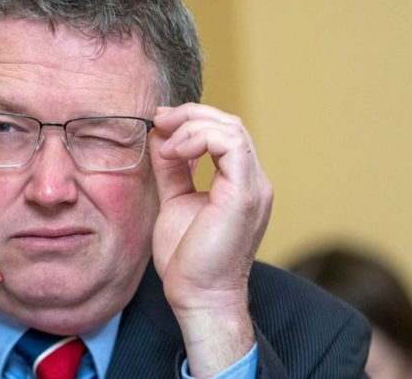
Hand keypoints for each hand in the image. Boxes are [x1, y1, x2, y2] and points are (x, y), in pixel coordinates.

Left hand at [149, 104, 272, 376]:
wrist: (197, 296)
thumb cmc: (186, 259)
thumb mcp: (174, 200)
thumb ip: (172, 169)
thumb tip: (161, 136)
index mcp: (239, 183)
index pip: (224, 132)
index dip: (191, 119)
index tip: (157, 121)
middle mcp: (253, 181)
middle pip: (230, 123)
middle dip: (190, 114)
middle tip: (158, 120)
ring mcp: (254, 187)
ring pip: (232, 128)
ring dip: (192, 126)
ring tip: (165, 143)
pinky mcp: (245, 195)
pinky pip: (230, 144)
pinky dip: (198, 139)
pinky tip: (174, 153)